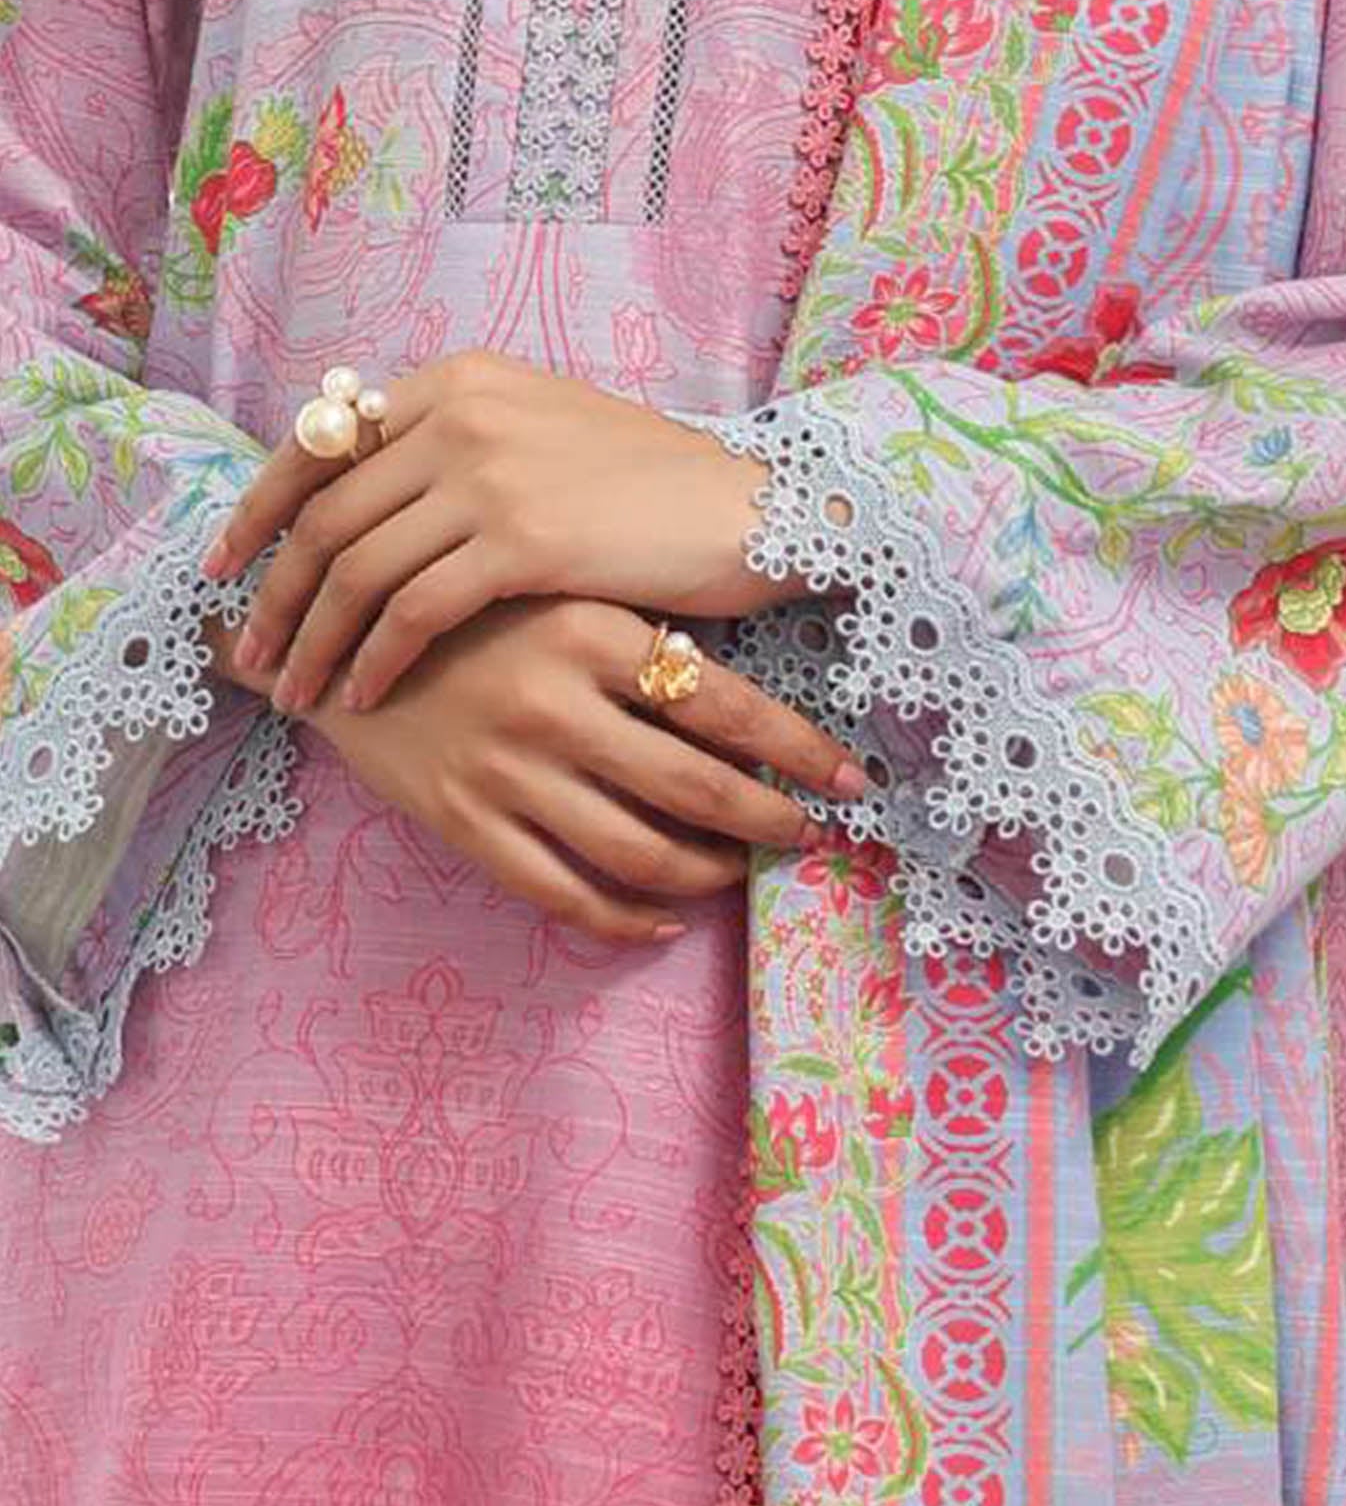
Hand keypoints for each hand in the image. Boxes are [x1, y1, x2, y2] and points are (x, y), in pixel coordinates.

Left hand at [204, 351, 788, 715]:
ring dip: (314, 639)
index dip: (259, 509)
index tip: (226, 567)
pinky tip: (365, 694)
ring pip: (358, 567)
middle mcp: (462, 411)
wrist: (749, 509)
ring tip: (298, 695)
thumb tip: (362, 494)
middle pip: (326, 512)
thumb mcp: (541, 436)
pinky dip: (377, 657)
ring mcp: (490, 471)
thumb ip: (455, 448)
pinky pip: (415, 609)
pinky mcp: (524, 538)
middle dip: (274, 595)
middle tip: (250, 656)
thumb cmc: (649, 488)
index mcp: (458, 379)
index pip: (321, 441)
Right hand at [217, 596, 865, 945]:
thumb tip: (749, 689)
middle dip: (773, 822)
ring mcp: (508, 772)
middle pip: (698, 791)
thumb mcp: (554, 584)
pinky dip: (629, 921)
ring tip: (739, 869)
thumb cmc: (466, 603)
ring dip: (708, 874)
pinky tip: (664, 920)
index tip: (854, 781)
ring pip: (640, 855)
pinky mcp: (466, 823)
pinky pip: (566, 897)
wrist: (330, 632)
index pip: (728, 705)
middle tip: (816, 836)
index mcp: (590, 631)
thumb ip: (639, 628)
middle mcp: (556, 705)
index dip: (801, 752)